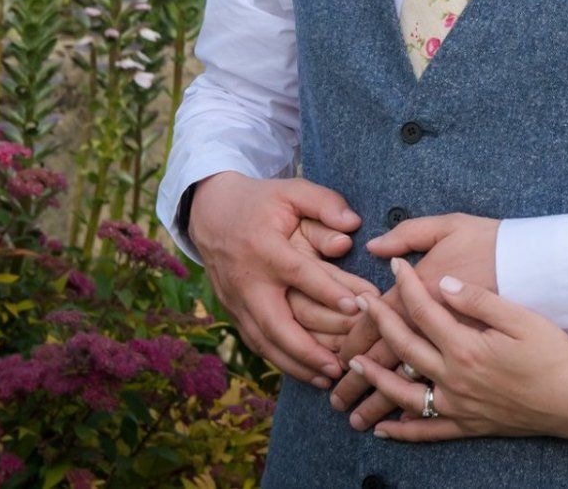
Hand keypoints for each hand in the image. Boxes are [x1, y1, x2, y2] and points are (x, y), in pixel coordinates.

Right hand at [186, 171, 371, 386]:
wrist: (209, 212)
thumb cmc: (260, 201)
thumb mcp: (291, 190)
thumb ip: (324, 203)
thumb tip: (353, 226)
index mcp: (263, 247)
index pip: (298, 273)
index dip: (327, 290)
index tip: (357, 306)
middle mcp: (247, 280)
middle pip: (274, 322)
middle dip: (306, 348)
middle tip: (339, 365)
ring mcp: (236, 300)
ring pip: (263, 342)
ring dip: (295, 364)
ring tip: (328, 377)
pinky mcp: (233, 312)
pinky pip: (256, 344)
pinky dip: (280, 361)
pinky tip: (305, 373)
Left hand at [352, 256, 567, 441]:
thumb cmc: (553, 355)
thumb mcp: (521, 318)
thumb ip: (479, 300)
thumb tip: (444, 282)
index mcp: (465, 346)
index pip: (424, 309)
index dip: (407, 284)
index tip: (395, 266)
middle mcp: (454, 377)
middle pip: (405, 346)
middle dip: (379, 322)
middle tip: (359, 303)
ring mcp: (458, 404)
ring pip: (404, 392)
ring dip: (375, 378)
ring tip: (353, 365)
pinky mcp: (468, 424)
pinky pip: (427, 431)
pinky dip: (402, 430)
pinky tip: (383, 428)